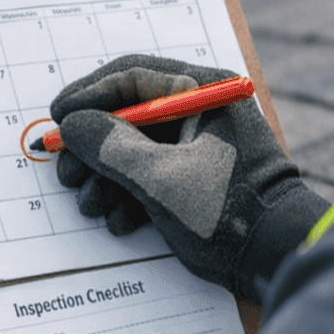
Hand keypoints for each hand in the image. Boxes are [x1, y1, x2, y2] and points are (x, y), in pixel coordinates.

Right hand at [50, 55, 328, 296]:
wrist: (277, 258)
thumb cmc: (226, 211)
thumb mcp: (161, 179)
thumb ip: (111, 147)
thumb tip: (72, 125)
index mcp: (204, 91)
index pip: (133, 76)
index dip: (88, 96)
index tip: (57, 120)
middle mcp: (201, 109)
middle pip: (128, 114)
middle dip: (93, 148)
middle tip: (67, 174)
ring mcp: (199, 144)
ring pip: (135, 148)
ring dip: (106, 177)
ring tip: (91, 205)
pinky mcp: (197, 176)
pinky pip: (151, 174)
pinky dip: (129, 195)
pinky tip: (119, 221)